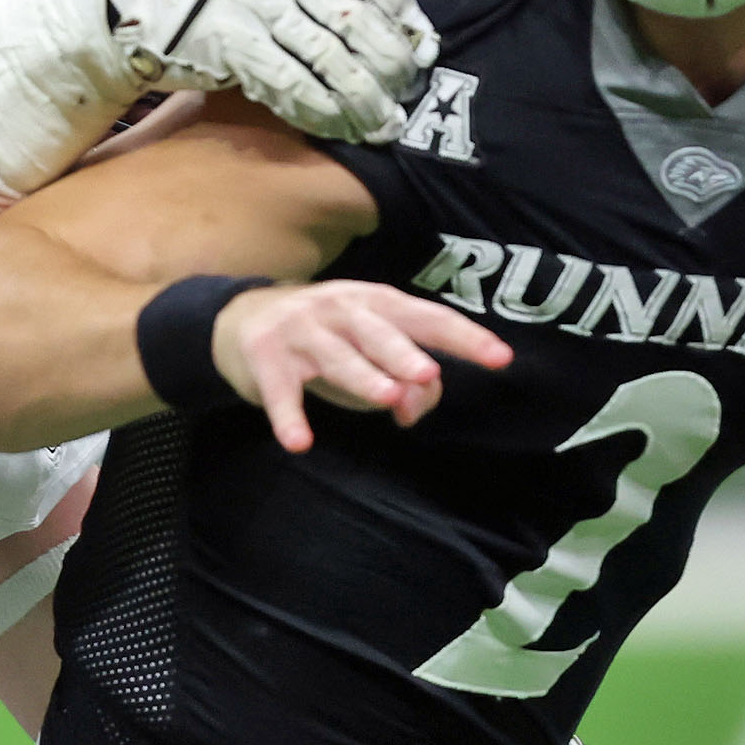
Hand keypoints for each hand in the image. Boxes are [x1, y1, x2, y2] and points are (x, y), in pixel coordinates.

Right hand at [103, 0, 440, 143]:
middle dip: (388, 63)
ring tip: (384, 122)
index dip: (400, 14)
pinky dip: (320, 111)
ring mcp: (252, 5)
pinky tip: (340, 127)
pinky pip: (290, 86)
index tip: (424, 45)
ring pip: (327, 60)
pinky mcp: (230, 46)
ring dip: (363, 97)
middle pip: (353, 21)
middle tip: (408, 91)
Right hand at [210, 279, 510, 451]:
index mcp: (377, 303)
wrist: (243, 318)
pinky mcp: (267, 358)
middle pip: (379, 331)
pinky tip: (299, 441)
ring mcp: (302, 331)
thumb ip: (404, 380)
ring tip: (384, 397)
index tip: (501, 358)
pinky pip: (281, 392)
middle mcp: (342, 309)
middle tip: (426, 373)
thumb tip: (415, 408)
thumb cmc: (328, 338)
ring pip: (336, 357)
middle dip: (402, 352)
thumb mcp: (370, 352)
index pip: (428, 319)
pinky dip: (288, 416)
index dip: (465, 338)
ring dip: (361, 376)